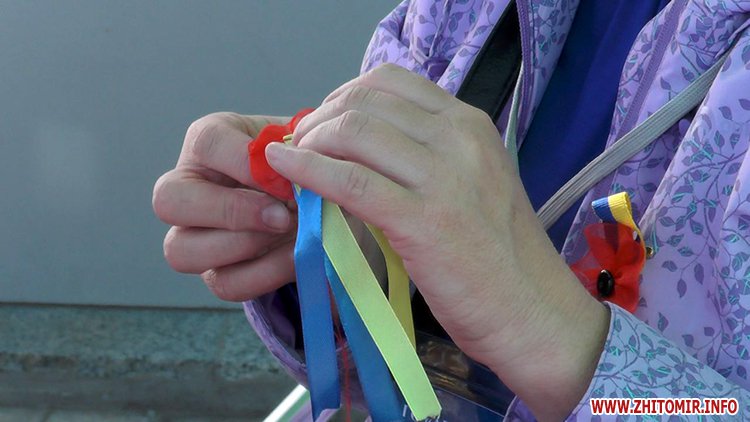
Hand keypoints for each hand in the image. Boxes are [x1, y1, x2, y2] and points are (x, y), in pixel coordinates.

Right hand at [152, 112, 296, 300]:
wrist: (322, 196)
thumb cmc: (308, 160)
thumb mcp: (306, 144)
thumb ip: (299, 151)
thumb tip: (297, 171)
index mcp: (208, 142)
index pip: (206, 144)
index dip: (245, 162)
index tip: (287, 177)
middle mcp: (187, 186)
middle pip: (169, 200)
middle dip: (231, 211)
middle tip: (282, 216)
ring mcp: (193, 234)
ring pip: (181, 250)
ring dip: (242, 246)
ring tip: (288, 234)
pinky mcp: (216, 272)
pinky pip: (225, 283)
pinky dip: (264, 273)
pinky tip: (295, 256)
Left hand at [265, 64, 609, 420]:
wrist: (531, 311)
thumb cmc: (496, 254)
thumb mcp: (470, 182)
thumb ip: (424, 155)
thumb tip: (356, 144)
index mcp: (469, 124)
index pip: (389, 81)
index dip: (342, 96)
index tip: (322, 124)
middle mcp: (459, 139)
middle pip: (363, 102)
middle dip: (317, 120)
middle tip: (299, 147)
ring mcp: (444, 177)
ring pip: (352, 133)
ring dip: (308, 144)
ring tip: (294, 166)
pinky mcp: (423, 221)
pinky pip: (350, 182)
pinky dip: (307, 171)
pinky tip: (286, 171)